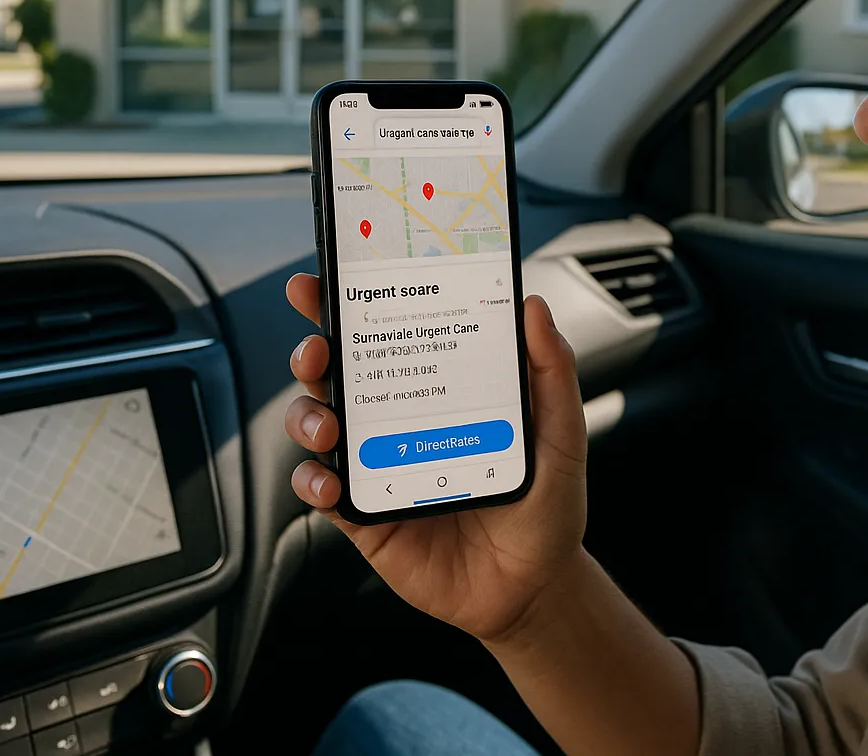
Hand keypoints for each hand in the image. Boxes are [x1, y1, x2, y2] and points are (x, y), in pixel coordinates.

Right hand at [282, 273, 588, 643]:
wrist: (537, 586)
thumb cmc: (546, 506)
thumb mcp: (561, 432)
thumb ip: (551, 372)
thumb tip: (533, 307)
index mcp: (439, 389)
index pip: (388, 336)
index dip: (348, 306)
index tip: (324, 280)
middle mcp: (399, 421)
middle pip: (339, 374)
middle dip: (314, 351)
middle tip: (318, 349)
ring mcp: (377, 466)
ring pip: (317, 425)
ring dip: (306, 415)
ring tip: (325, 423)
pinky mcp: (365, 517)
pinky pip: (323, 492)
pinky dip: (313, 481)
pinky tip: (330, 481)